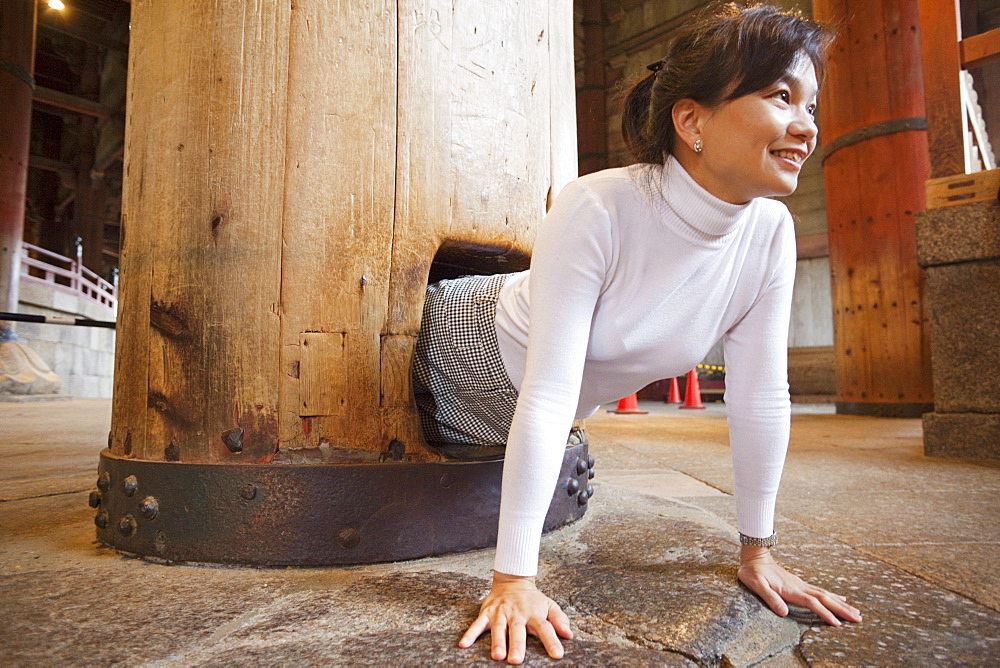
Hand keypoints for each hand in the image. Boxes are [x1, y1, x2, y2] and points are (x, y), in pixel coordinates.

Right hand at [458, 571, 572, 663]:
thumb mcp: (549, 605)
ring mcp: (500, 613)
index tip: (557, 655)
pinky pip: (477, 624)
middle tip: (516, 660)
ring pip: (498, 629)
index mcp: (534, 614)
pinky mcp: (487, 613)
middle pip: (518, 631)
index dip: (551, 641)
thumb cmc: (532, 599)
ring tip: (497, 656)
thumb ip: (559, 619)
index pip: (545, 628)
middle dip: (517, 645)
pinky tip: (464, 645)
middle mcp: (517, 614)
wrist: (512, 580)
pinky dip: (470, 634)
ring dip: (497, 642)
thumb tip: (569, 635)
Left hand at [737, 545, 862, 625]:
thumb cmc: (753, 572)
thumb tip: (784, 612)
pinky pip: (820, 591)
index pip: (812, 603)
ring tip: (855, 611)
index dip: (824, 613)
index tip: (837, 623)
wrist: (754, 556)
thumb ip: (770, 598)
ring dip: (840, 603)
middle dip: (841, 609)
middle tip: (858, 618)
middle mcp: (799, 587)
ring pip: (825, 594)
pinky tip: (840, 599)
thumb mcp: (756, 585)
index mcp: (791, 589)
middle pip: (825, 598)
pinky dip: (832, 596)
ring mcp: (801, 584)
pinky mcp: (799, 583)